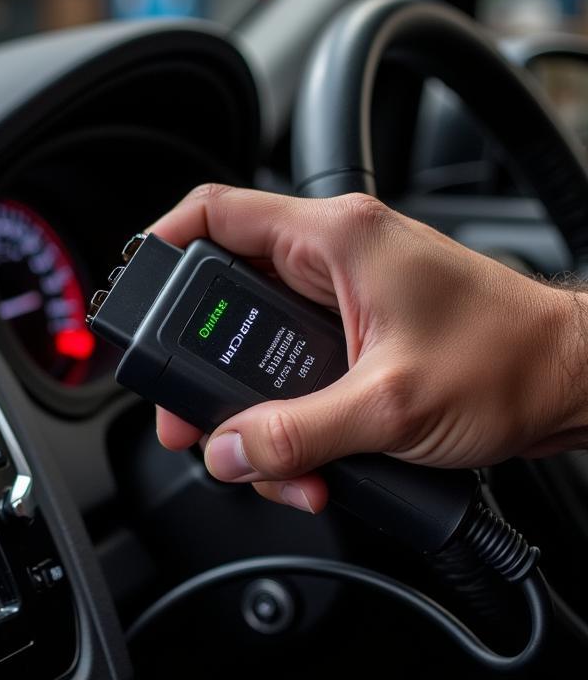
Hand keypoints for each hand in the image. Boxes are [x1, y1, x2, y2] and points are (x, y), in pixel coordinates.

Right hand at [152, 185, 587, 512]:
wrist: (574, 382)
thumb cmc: (512, 360)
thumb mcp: (390, 404)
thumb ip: (297, 433)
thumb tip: (230, 451)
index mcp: (334, 240)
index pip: (215, 213)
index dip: (160, 247)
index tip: (134, 295)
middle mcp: (332, 262)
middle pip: (224, 303)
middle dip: (203, 373)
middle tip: (194, 421)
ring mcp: (342, 304)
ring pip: (256, 355)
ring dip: (254, 417)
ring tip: (278, 466)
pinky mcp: (355, 342)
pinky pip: (293, 381)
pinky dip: (290, 426)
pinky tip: (312, 466)